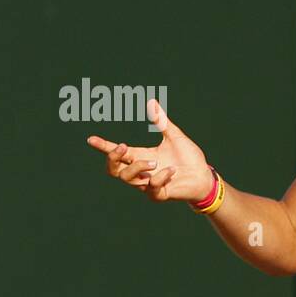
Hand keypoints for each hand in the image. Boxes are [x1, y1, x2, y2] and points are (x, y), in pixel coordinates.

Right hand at [86, 99, 212, 203]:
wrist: (205, 175)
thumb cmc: (189, 158)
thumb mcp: (174, 137)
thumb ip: (162, 121)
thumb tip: (152, 101)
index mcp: (142, 156)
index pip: (118, 152)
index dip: (104, 146)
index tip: (91, 139)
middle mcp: (141, 171)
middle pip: (113, 170)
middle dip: (113, 158)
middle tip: (123, 147)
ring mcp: (148, 184)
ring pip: (128, 178)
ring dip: (138, 167)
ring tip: (155, 161)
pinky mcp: (158, 194)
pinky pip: (151, 188)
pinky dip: (160, 177)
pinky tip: (172, 171)